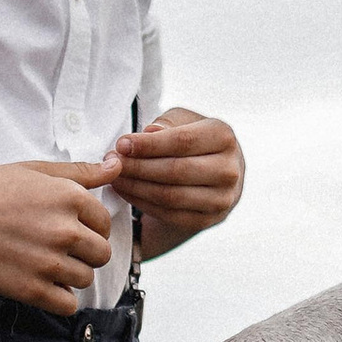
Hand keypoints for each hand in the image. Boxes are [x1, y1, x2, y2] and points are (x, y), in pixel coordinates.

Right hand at [0, 157, 117, 314]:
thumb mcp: (34, 171)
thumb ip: (79, 172)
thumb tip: (116, 166)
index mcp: (70, 198)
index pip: (104, 224)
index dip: (90, 228)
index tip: (70, 230)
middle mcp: (65, 230)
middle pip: (100, 254)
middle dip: (85, 254)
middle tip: (58, 250)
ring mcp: (50, 262)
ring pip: (85, 280)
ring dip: (70, 276)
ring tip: (44, 264)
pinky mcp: (33, 290)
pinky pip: (68, 305)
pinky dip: (59, 299)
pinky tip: (42, 285)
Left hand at [109, 107, 243, 260]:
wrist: (216, 171)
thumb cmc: (194, 140)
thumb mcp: (183, 121)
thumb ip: (166, 124)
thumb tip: (148, 133)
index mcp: (225, 137)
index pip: (183, 142)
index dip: (149, 145)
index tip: (121, 145)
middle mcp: (230, 170)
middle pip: (176, 171)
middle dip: (138, 167)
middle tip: (112, 164)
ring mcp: (222, 199)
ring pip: (171, 196)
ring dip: (136, 188)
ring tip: (115, 178)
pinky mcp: (209, 220)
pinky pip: (170, 214)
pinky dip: (143, 204)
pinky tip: (127, 192)